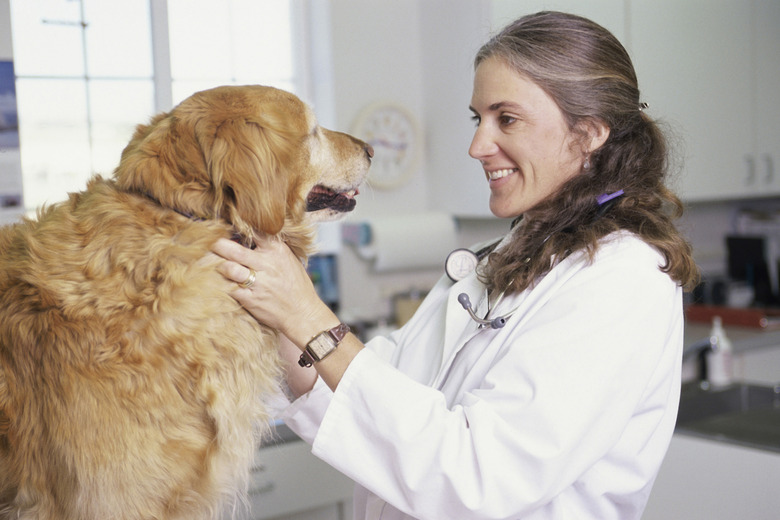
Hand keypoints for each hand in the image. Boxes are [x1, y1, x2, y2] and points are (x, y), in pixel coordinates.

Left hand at [211, 237, 335, 345]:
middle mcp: (266, 264)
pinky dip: (221, 284)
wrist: (302, 313)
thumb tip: (251, 235)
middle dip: (217, 245)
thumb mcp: (289, 260)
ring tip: (213, 265)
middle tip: (209, 244)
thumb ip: (271, 248)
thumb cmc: (296, 286)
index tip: (227, 226)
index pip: (254, 231)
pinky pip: (227, 287)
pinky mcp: (249, 298)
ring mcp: (257, 282)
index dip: (238, 227)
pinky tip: (219, 282)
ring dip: (218, 266)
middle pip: (233, 249)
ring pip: (227, 268)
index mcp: (277, 250)